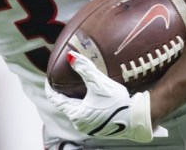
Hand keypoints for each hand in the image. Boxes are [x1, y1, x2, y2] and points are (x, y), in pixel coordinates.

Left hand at [45, 51, 167, 141]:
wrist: (136, 117)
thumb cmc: (117, 102)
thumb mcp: (98, 83)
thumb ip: (84, 68)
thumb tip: (70, 56)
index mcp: (76, 114)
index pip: (56, 100)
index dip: (51, 88)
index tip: (49, 78)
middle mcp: (80, 124)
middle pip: (66, 106)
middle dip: (64, 93)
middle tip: (64, 80)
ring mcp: (90, 128)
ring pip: (77, 111)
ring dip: (76, 100)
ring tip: (77, 87)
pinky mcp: (100, 129)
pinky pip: (87, 116)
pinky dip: (85, 106)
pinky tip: (91, 98)